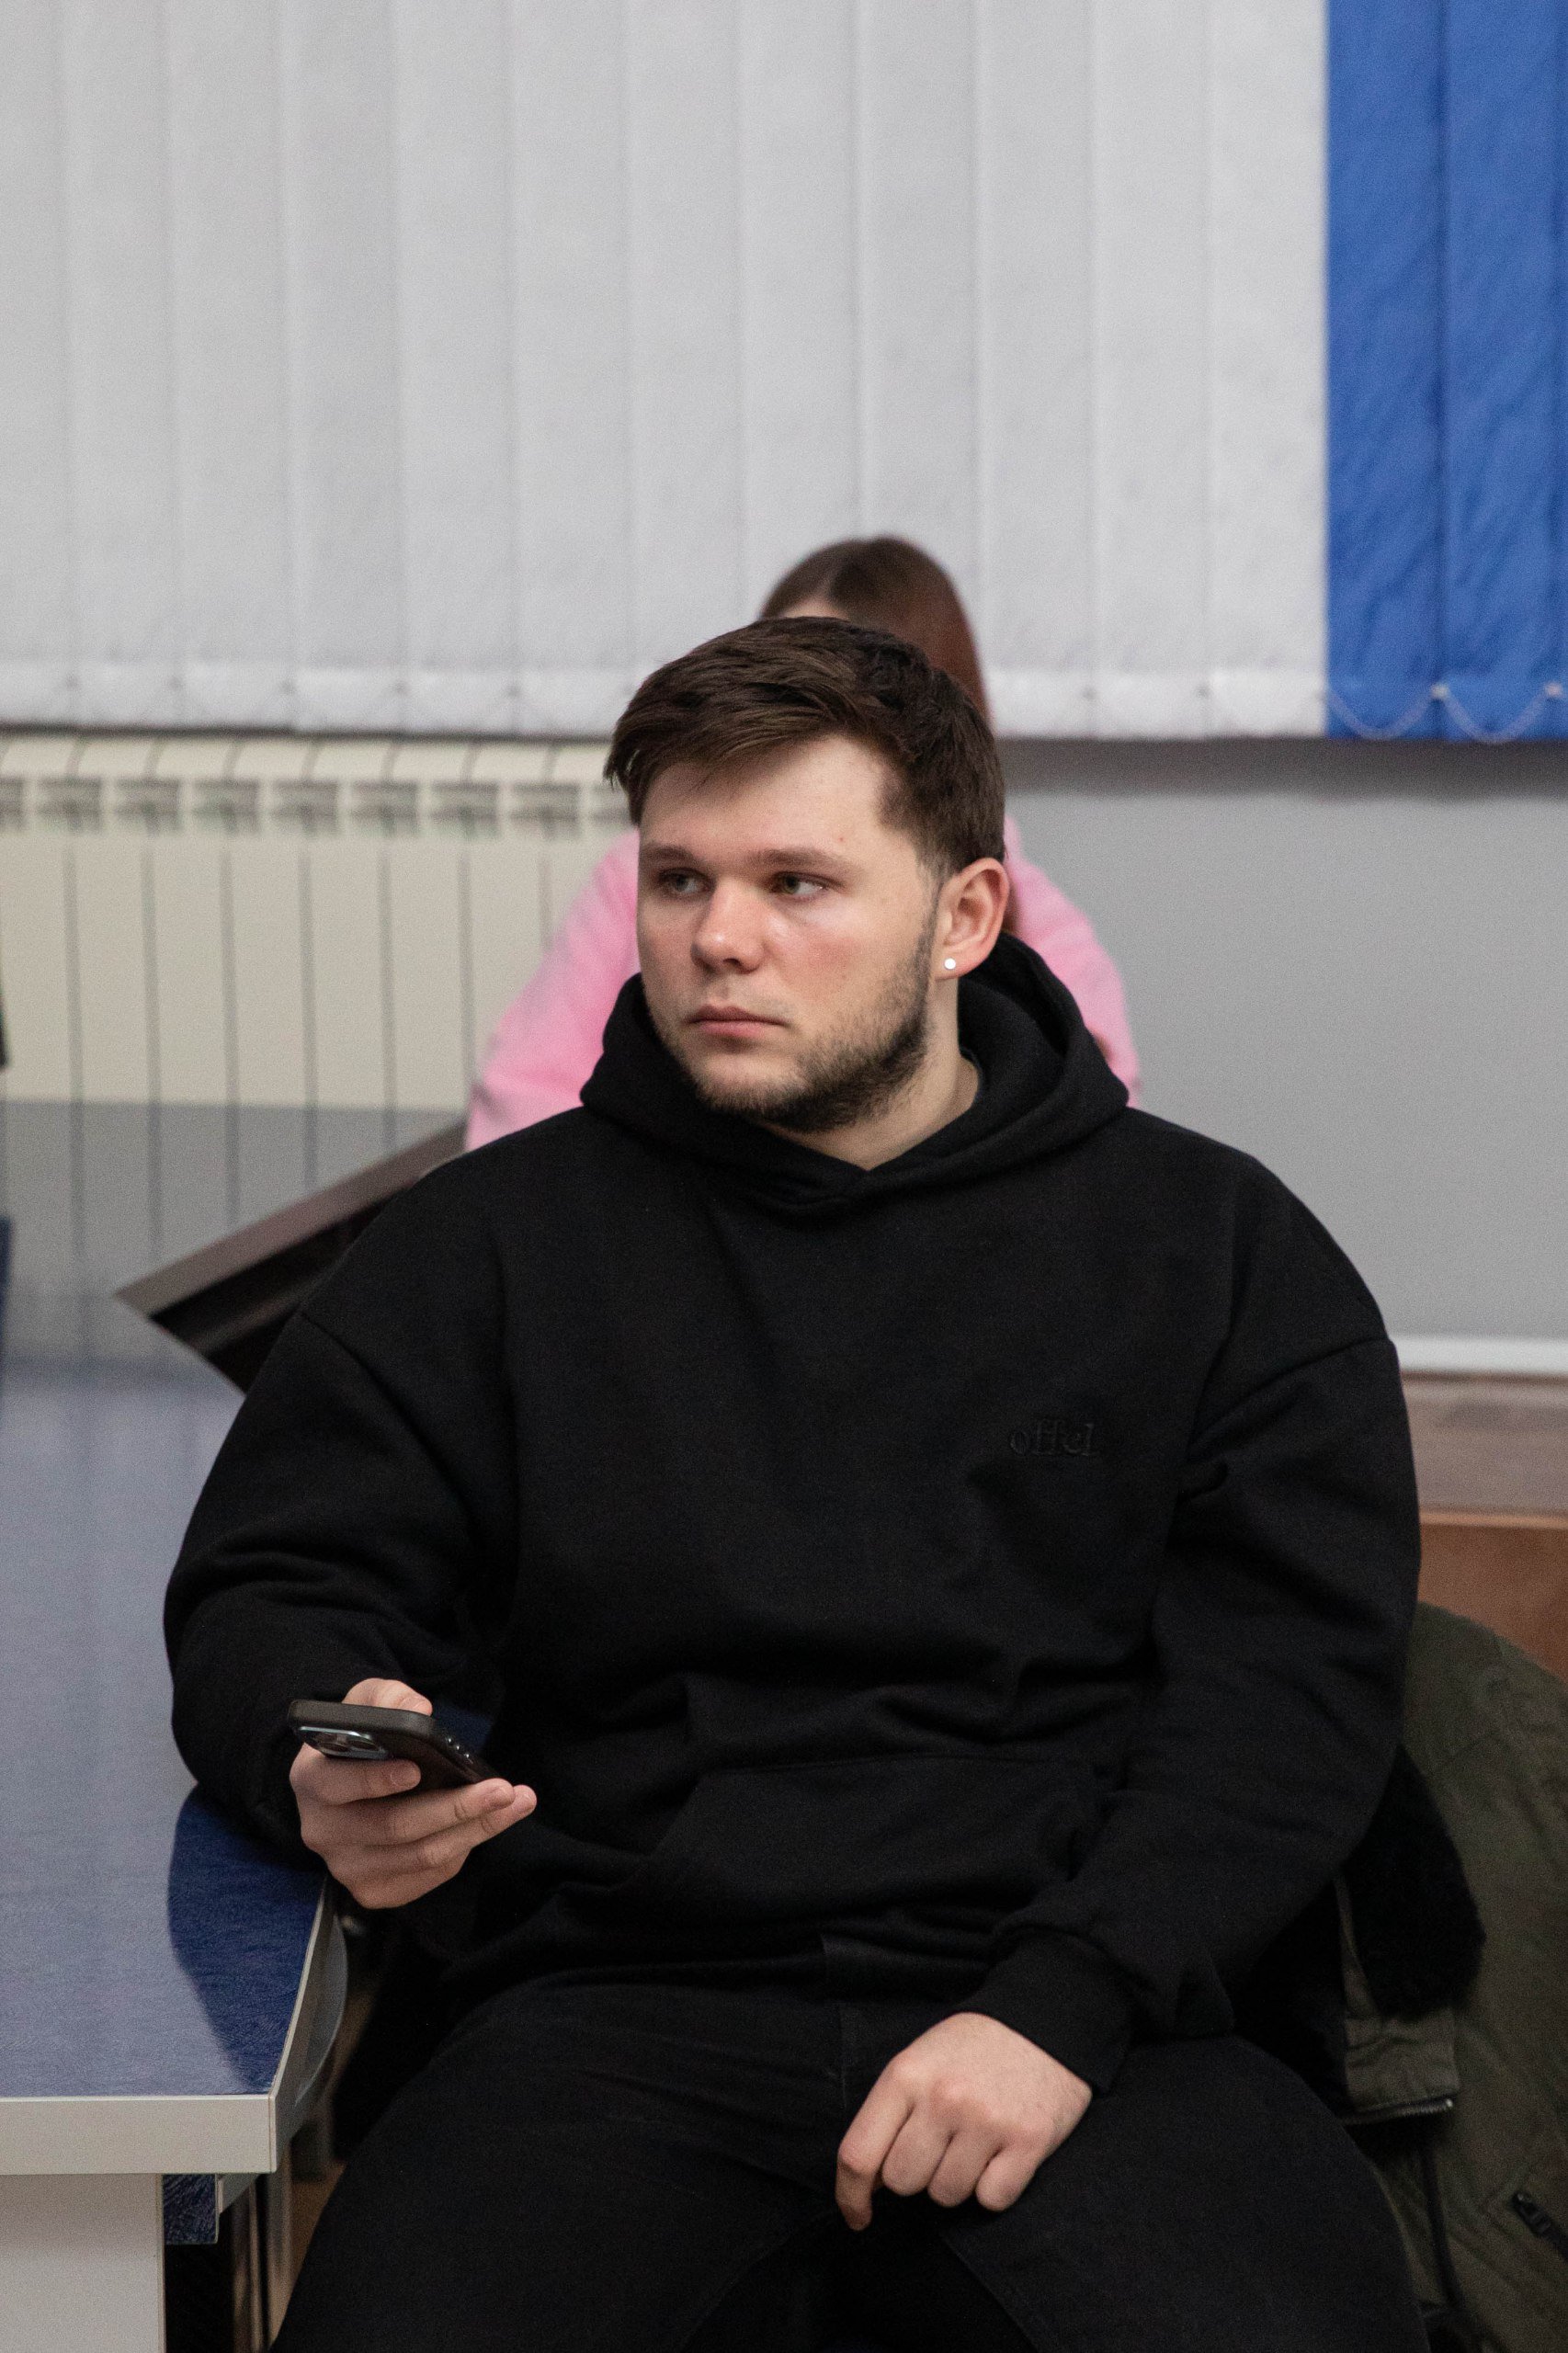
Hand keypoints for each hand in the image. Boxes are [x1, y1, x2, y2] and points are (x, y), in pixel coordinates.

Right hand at [289, 1677, 534, 1908]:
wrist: (347, 1781)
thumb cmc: (360, 1737)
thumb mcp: (366, 1702)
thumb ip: (389, 1697)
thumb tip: (419, 1711)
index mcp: (311, 1781)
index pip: (338, 1785)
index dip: (375, 1780)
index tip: (416, 1769)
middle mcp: (322, 1831)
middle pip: (393, 1827)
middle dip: (454, 1808)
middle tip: (501, 1789)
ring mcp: (346, 1867)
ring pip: (420, 1856)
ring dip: (474, 1830)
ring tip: (515, 1802)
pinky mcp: (373, 1890)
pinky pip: (427, 1875)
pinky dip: (464, 1848)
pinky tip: (489, 1823)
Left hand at [835, 2012, 1090, 2228]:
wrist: (1042, 2022)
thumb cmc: (972, 2049)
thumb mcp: (919, 2061)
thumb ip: (890, 2114)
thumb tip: (868, 2182)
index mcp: (906, 2076)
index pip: (858, 2154)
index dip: (850, 2196)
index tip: (858, 2216)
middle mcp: (943, 2098)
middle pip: (903, 2182)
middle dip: (916, 2176)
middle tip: (939, 2147)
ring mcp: (986, 2121)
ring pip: (947, 2195)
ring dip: (957, 2181)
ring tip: (974, 2143)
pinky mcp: (1028, 2141)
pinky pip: (992, 2200)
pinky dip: (994, 2187)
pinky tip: (1001, 2154)